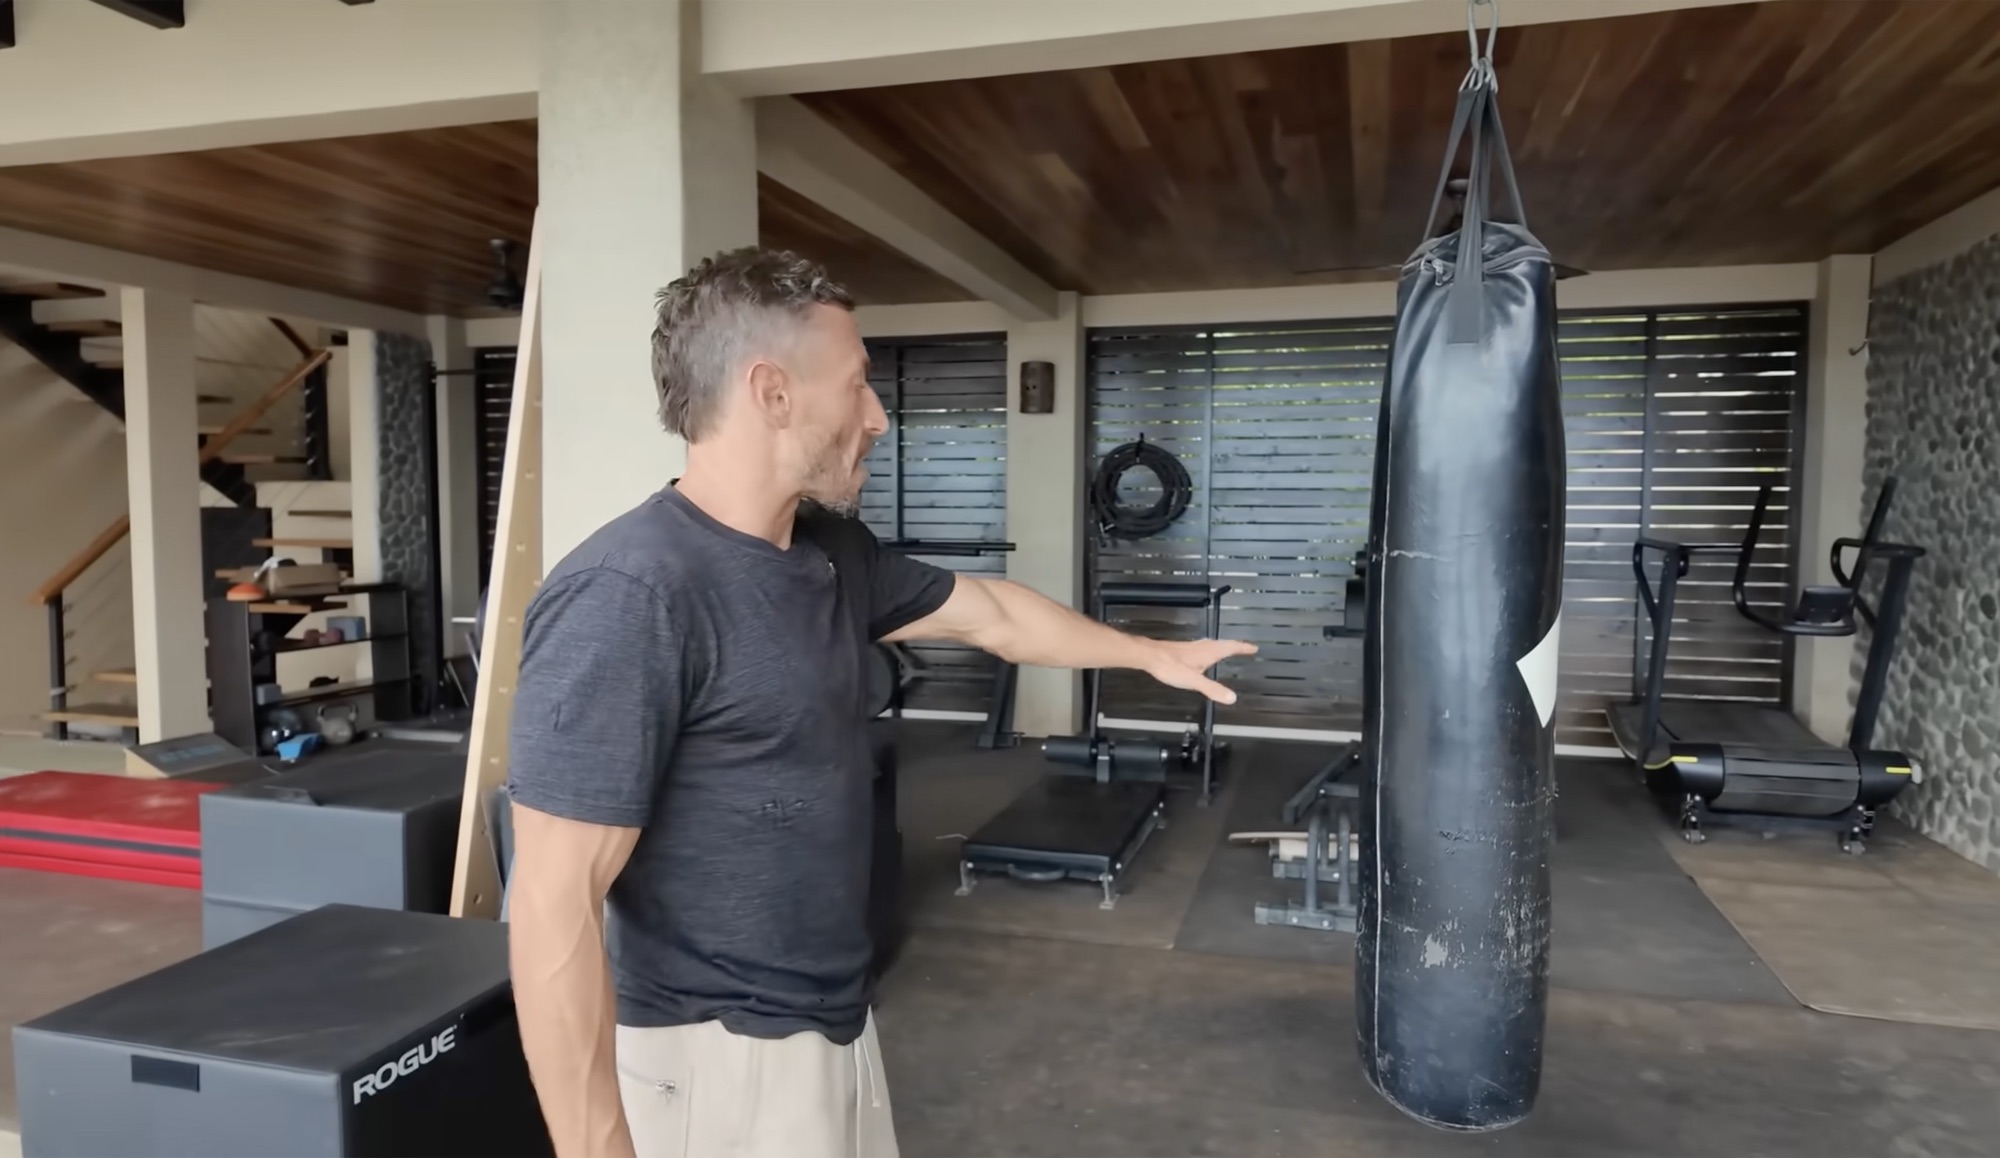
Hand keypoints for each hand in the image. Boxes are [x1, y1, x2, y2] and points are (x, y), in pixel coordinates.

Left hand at [1142, 638, 1258, 703]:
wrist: (1150, 656)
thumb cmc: (1170, 666)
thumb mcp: (1194, 681)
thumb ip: (1212, 689)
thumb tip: (1231, 698)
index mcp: (1209, 652)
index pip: (1232, 647)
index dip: (1244, 647)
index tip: (1253, 648)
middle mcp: (1203, 646)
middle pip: (1224, 644)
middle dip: (1236, 646)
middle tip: (1245, 648)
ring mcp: (1193, 647)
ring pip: (1213, 645)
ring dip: (1223, 647)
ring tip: (1229, 650)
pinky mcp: (1183, 649)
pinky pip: (1203, 648)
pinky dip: (1211, 650)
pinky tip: (1204, 656)